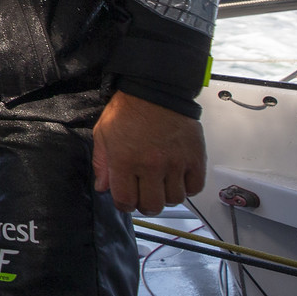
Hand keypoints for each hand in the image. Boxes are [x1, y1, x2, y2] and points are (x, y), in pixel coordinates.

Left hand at [92, 90, 206, 214]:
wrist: (155, 90)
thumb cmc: (128, 110)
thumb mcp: (103, 134)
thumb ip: (101, 163)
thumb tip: (103, 187)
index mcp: (125, 160)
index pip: (126, 200)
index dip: (124, 204)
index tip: (126, 199)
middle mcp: (152, 165)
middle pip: (152, 205)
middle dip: (145, 204)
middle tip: (144, 194)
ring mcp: (175, 162)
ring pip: (175, 199)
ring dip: (166, 196)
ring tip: (161, 184)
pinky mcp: (194, 158)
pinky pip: (195, 187)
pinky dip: (187, 188)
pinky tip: (178, 178)